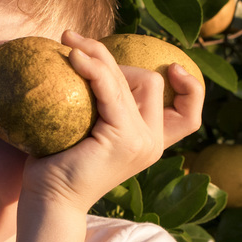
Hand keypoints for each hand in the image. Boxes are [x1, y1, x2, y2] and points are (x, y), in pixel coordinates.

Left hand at [19, 30, 204, 213]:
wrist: (50, 201)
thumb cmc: (58, 165)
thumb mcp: (90, 130)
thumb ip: (104, 107)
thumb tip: (93, 61)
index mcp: (150, 142)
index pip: (188, 113)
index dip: (191, 88)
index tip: (172, 67)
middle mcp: (152, 142)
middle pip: (151, 82)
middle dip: (115, 60)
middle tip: (78, 51)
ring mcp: (142, 141)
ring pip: (133, 79)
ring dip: (99, 54)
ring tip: (69, 40)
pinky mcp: (124, 138)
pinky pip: (111, 89)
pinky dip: (94, 68)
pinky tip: (73, 56)